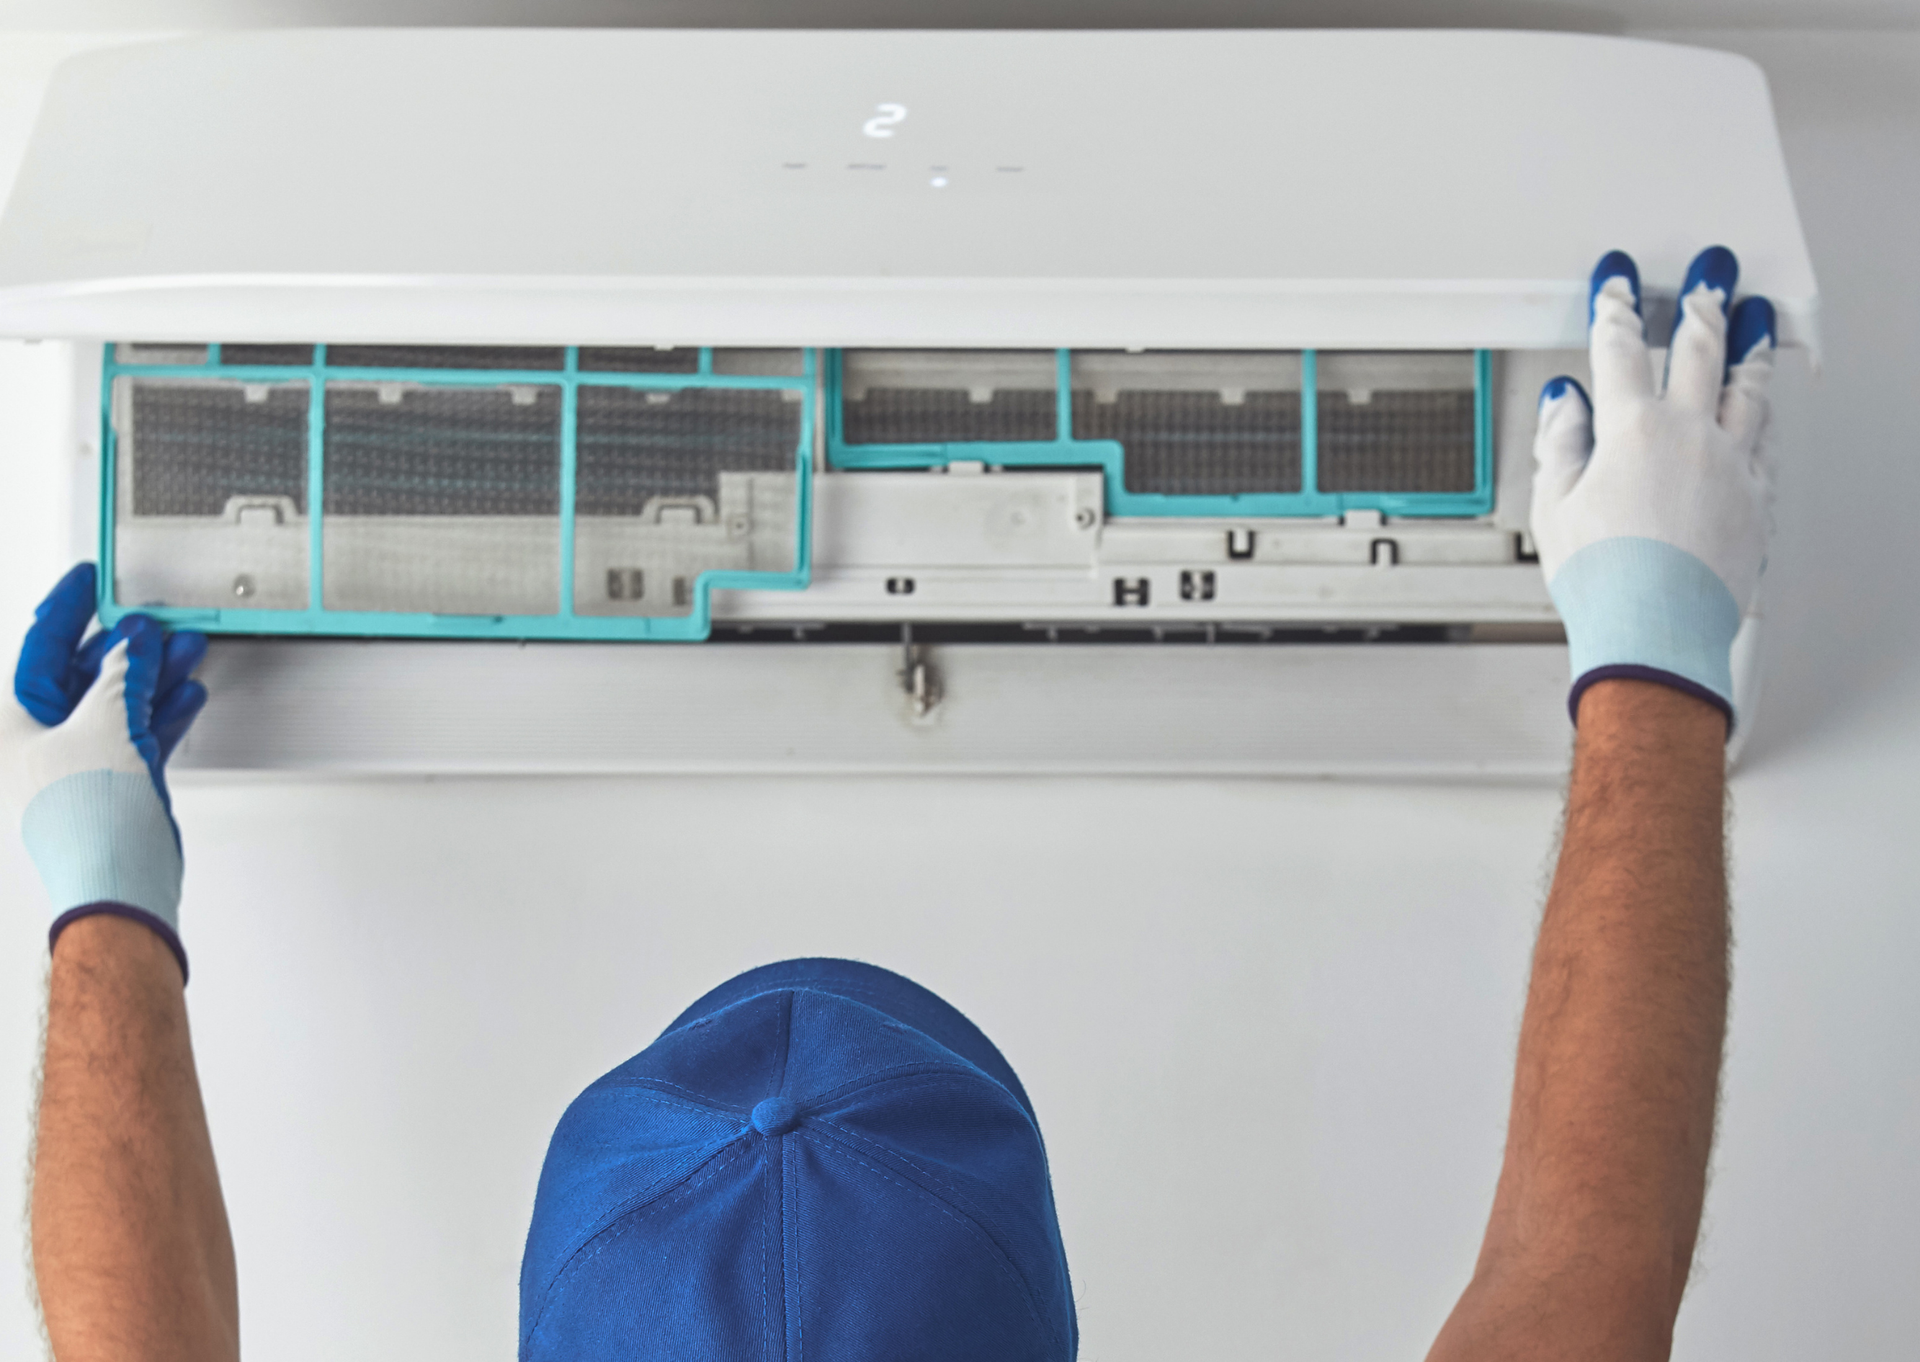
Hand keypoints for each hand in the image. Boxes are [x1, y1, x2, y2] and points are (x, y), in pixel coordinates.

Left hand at [2, 564, 208, 979]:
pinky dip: (162, 713)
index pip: (40, 647)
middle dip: (124, 645)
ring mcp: (73, 763)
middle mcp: (35, 740)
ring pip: (115, 702)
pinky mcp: (109, 784)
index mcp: (12, 721)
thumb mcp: (106, 723)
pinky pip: (135, 734)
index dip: (67, 608)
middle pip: (83, 674)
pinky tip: (185, 693)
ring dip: (152, 675)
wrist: (115, 885)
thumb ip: (124, 675)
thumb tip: (133, 643)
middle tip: (152, 618)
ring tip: (184, 649)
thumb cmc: (86, 820)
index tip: (86, 579)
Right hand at [1531, 245, 1775, 731]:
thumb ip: (1562, 443)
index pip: (1619, 351)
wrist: (1657, 634)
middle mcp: (1690, 435)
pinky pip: (1765, 439)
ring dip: (1747, 346)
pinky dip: (1761, 410)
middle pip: (1697, 352)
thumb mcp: (1554, 507)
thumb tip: (1567, 401)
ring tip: (1752, 317)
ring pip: (1746, 388)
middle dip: (1698, 307)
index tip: (1616, 285)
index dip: (1614, 309)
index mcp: (1632, 431)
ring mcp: (1732, 463)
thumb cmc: (1605, 582)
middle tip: (1705, 278)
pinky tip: (1762, 400)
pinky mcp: (1757, 497)